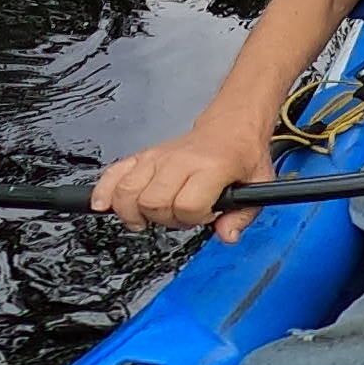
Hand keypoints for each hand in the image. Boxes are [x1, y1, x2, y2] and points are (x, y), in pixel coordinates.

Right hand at [95, 129, 276, 239]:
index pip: (188, 205)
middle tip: (180, 216)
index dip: (195, 219)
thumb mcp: (259, 187)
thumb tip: (227, 236)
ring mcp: (156, 157)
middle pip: (152, 202)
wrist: (228, 128)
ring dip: (132, 212)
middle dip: (164, 219)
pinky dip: (104, 191)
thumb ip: (243, 216)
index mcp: (211, 168)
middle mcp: (179, 161)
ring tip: (146, 219)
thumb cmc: (242, 158)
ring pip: (127, 190)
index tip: (206, 216)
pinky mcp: (142, 156)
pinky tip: (103, 205)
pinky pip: (113, 173)